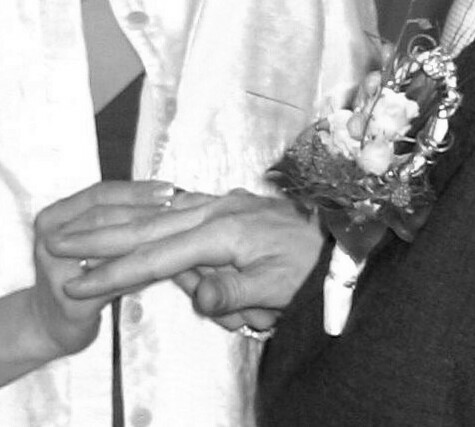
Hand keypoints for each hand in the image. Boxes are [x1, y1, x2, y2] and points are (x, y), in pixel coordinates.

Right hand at [32, 180, 173, 356]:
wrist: (50, 324)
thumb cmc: (80, 276)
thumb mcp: (88, 240)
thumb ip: (117, 217)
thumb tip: (167, 197)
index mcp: (53, 217)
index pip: (100, 194)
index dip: (136, 190)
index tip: (169, 188)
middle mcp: (49, 241)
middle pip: (105, 217)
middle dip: (148, 210)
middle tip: (182, 208)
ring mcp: (56, 273)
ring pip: (114, 249)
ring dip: (151, 239)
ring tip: (181, 233)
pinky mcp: (73, 304)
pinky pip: (119, 283)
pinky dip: (147, 273)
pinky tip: (172, 267)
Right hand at [49, 190, 323, 331]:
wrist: (338, 238)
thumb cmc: (310, 266)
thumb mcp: (277, 288)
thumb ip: (234, 292)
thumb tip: (197, 295)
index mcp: (224, 231)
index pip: (157, 255)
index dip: (115, 271)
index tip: (79, 282)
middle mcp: (216, 209)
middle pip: (147, 224)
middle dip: (102, 237)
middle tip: (62, 243)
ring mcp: (221, 202)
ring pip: (164, 218)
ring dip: (142, 239)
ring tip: (147, 262)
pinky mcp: (227, 204)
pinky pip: (184, 212)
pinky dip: (163, 223)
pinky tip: (160, 236)